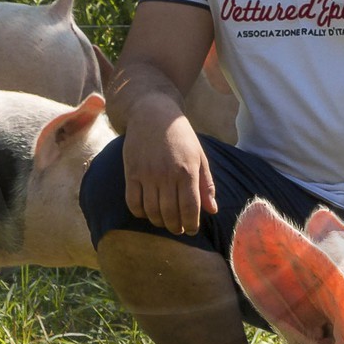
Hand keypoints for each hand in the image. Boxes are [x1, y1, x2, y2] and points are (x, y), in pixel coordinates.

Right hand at [122, 106, 217, 235]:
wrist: (153, 114)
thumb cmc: (181, 136)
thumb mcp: (199, 156)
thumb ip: (206, 184)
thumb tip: (212, 211)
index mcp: (187, 170)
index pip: (191, 208)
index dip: (192, 224)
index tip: (192, 230)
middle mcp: (166, 174)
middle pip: (170, 213)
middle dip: (176, 227)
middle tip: (178, 229)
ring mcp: (147, 174)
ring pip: (152, 211)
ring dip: (159, 222)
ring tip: (165, 223)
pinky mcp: (131, 172)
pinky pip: (133, 202)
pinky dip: (140, 213)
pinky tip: (147, 213)